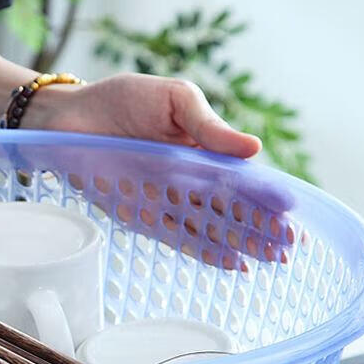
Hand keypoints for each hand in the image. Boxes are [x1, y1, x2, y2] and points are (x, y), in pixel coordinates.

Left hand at [24, 73, 295, 269]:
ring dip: (241, 243)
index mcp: (203, 149)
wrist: (70, 117)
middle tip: (290, 248)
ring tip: (271, 260)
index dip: (268, 198)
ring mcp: (168, 201)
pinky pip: (179, 238)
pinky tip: (233, 264)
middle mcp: (190, 180)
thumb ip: (209, 126)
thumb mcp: (175, 99)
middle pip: (233, 209)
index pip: (243, 179)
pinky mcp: (143, 216)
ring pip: (212, 228)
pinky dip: (205, 251)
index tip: (293, 216)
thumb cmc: (123, 100)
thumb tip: (255, 149)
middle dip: (262, 228)